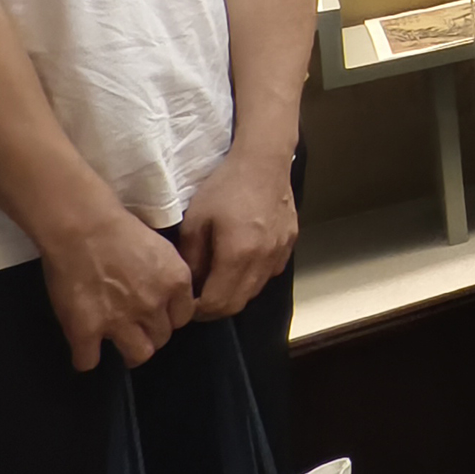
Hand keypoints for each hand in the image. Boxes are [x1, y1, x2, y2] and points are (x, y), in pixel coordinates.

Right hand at [43, 204, 195, 369]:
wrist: (82, 226)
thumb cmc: (120, 229)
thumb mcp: (162, 249)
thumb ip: (169, 276)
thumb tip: (169, 295)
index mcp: (176, 283)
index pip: (183, 318)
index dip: (168, 316)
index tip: (156, 313)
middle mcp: (153, 306)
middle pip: (162, 338)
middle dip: (150, 333)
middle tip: (134, 324)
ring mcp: (120, 321)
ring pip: (138, 355)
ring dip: (129, 350)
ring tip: (116, 341)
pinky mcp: (85, 330)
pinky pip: (88, 362)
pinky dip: (86, 357)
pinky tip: (84, 347)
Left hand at [177, 149, 297, 319]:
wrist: (263, 162)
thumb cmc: (224, 188)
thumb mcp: (195, 221)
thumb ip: (191, 259)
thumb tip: (189, 285)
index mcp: (238, 255)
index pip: (217, 303)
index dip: (197, 311)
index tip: (185, 303)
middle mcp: (263, 260)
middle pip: (238, 304)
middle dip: (215, 308)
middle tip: (197, 299)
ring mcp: (280, 253)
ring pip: (255, 290)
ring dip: (234, 293)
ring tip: (217, 280)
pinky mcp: (290, 244)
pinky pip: (269, 273)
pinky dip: (252, 277)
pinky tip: (241, 261)